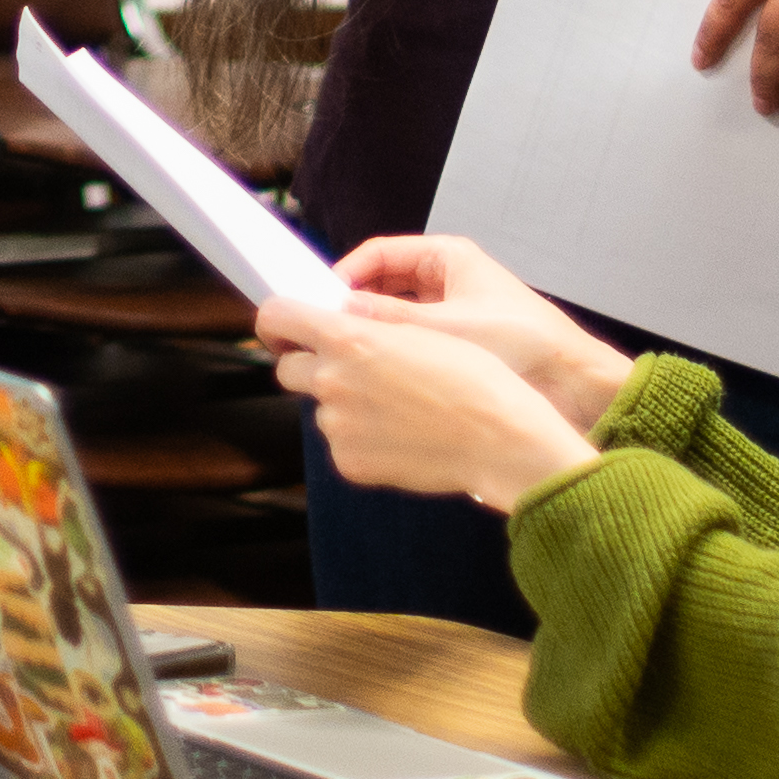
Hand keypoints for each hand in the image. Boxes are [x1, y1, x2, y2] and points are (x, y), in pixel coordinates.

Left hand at [258, 298, 596, 510]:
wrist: (503, 441)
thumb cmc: (475, 379)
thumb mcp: (419, 332)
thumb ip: (366, 328)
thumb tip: (334, 325)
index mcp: (348, 338)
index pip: (276, 316)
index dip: (275, 321)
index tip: (281, 329)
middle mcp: (331, 380)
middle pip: (288, 367)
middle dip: (308, 365)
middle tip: (348, 370)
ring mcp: (336, 426)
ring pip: (321, 408)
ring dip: (344, 405)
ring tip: (398, 408)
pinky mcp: (348, 462)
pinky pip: (341, 443)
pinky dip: (362, 440)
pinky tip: (403, 436)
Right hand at [327, 235, 634, 432]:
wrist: (577, 384)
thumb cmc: (525, 343)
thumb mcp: (447, 328)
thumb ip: (387, 319)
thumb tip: (337, 314)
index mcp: (448, 257)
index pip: (378, 254)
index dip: (345, 274)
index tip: (320, 301)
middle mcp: (448, 279)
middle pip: (383, 283)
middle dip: (356, 304)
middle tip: (327, 329)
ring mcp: (454, 311)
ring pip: (396, 314)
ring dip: (375, 330)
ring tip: (349, 353)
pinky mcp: (460, 342)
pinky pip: (415, 340)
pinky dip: (396, 351)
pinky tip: (380, 372)